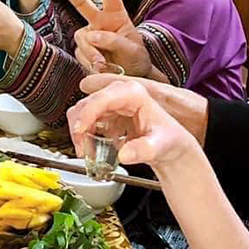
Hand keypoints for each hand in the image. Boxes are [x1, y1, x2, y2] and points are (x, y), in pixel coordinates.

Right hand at [53, 0, 149, 76]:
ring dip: (92, 53)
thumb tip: (91, 36)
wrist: (130, 76)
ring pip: (82, 39)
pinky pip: (81, 54)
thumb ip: (114, 41)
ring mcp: (89, 35)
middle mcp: (100, 22)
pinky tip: (101, 67)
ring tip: (105, 65)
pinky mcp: (82, 50)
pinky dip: (90, 63)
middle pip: (82, 4)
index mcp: (117, 16)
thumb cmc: (136, 59)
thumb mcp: (133, 50)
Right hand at [79, 72, 208, 143]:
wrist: (170, 146)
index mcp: (134, 94)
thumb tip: (124, 155)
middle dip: (79, 126)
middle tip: (83, 148)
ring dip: (78, 131)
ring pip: (81, 110)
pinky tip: (91, 148)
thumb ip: (143, 150)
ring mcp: (111, 102)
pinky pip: (85, 119)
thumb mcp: (159, 146)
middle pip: (87, 103)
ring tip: (86, 150)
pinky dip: (82, 134)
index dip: (87, 113)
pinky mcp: (106, 112)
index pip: (102, 98)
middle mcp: (120, 93)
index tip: (80, 130)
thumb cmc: (169, 140)